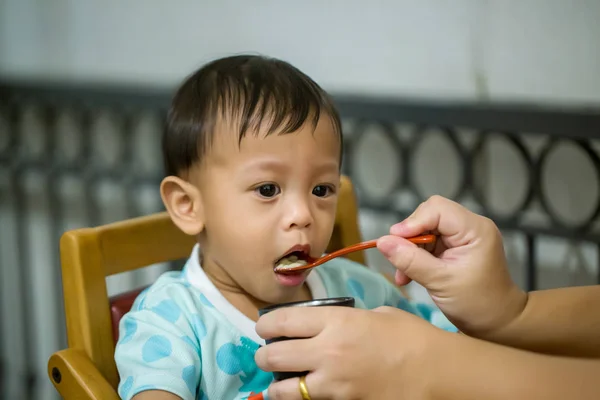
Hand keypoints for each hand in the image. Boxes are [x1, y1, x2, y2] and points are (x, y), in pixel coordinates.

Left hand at [255, 305, 448, 399]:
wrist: (436, 372)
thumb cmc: (410, 336)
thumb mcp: (376, 315)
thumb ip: (346, 320)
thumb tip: (328, 325)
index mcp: (336, 320)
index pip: (282, 321)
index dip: (265, 325)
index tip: (263, 328)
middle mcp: (327, 351)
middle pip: (272, 356)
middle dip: (264, 356)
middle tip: (267, 355)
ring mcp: (332, 382)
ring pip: (282, 389)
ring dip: (276, 384)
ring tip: (280, 381)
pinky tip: (303, 393)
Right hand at [376, 195, 526, 338]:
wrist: (498, 323)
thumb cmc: (477, 304)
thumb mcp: (440, 282)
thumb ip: (410, 260)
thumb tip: (382, 242)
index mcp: (475, 229)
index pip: (437, 209)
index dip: (412, 222)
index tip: (393, 241)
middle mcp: (470, 226)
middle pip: (429, 215)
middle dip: (410, 236)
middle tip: (398, 259)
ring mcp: (463, 236)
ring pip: (424, 229)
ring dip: (410, 249)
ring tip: (402, 274)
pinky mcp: (455, 247)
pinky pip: (428, 242)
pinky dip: (415, 256)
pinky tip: (408, 275)